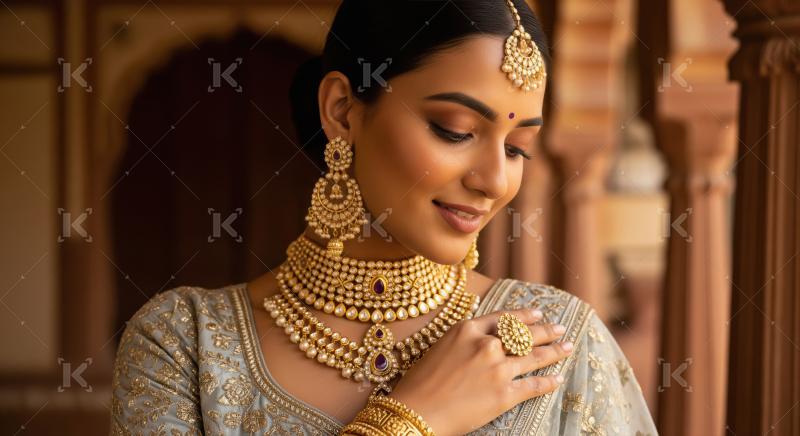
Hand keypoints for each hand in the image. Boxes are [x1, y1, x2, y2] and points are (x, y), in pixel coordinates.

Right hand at [388, 307, 572, 435]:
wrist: (415, 411)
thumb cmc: (420, 382)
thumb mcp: (441, 348)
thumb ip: (465, 340)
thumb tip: (484, 339)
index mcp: (467, 330)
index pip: (504, 318)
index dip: (524, 316)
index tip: (538, 313)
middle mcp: (486, 345)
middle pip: (524, 335)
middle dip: (546, 331)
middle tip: (560, 328)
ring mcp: (497, 369)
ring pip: (534, 357)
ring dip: (554, 352)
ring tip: (567, 347)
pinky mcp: (504, 394)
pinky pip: (532, 385)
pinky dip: (547, 382)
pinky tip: (557, 378)